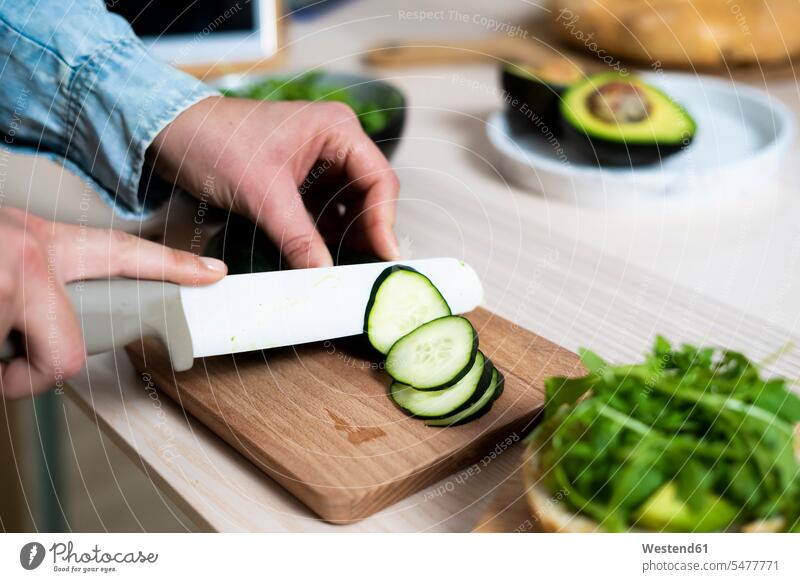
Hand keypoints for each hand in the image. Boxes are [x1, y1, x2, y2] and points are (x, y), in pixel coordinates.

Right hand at [0, 208, 225, 398]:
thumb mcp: (4, 249)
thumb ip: (44, 281)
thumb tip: (58, 328)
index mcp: (45, 242)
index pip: (122, 253)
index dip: (172, 266)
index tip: (212, 274)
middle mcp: (34, 257)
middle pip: (72, 350)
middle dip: (39, 365)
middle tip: (12, 350)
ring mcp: (10, 285)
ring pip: (29, 369)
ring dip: (2, 366)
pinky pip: (0, 376)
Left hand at [148, 96, 400, 267]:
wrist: (170, 133)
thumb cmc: (215, 140)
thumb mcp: (262, 193)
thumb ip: (298, 236)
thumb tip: (324, 274)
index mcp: (336, 129)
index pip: (379, 180)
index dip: (384, 220)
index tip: (384, 256)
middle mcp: (334, 144)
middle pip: (369, 196)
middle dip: (368, 232)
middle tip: (368, 269)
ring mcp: (318, 163)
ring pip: (349, 208)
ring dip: (346, 238)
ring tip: (347, 269)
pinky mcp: (300, 182)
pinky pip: (324, 213)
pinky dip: (324, 236)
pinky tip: (321, 259)